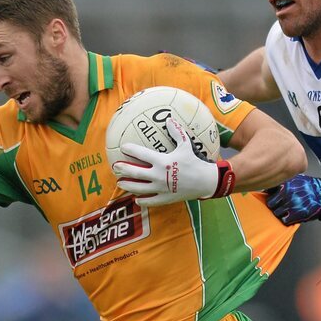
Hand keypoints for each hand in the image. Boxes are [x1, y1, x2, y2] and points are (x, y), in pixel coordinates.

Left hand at [112, 117, 234, 205]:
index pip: (141, 154)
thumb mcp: (186, 145)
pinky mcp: (165, 198)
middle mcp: (158, 175)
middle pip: (135, 173)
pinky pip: (150, 201)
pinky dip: (142, 201)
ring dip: (128, 186)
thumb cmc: (194, 162)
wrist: (205, 181)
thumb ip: (176, 132)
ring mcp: (161, 188)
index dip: (130, 150)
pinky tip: (136, 199)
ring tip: (120, 183)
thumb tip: (169, 119)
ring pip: (139, 188)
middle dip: (123, 169)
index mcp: (162, 161)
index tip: (123, 147)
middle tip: (115, 167)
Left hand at [265, 175, 320, 225]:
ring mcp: (290, 204)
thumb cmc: (311, 187)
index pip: (268, 190)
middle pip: (270, 203)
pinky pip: (284, 220)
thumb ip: (283, 182)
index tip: (275, 196)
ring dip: (281, 213)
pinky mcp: (296, 215)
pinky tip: (292, 215)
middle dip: (274, 204)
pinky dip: (287, 219)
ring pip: (276, 213)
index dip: (271, 194)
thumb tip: (270, 187)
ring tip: (288, 210)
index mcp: (284, 183)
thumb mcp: (296, 178)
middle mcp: (285, 193)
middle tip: (280, 205)